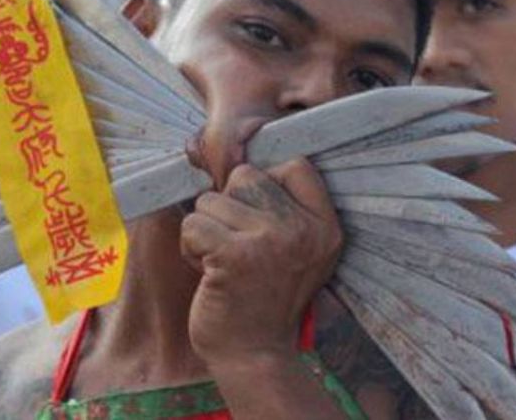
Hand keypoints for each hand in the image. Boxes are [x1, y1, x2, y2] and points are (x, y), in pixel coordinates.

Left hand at [181, 158, 341, 371]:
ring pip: (211, 200)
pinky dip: (190, 247)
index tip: (255, 215)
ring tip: (222, 263)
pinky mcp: (235, 255)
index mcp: (325, 227)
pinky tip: (208, 273)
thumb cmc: (263, 298)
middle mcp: (303, 230)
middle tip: (235, 248)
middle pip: (245, 176)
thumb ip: (283, 209)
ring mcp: (271, 241)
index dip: (265, 180)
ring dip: (205, 230)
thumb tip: (238, 162)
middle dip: (227, 207)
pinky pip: (193, 224)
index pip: (295, 166)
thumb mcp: (296, 251)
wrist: (255, 355)